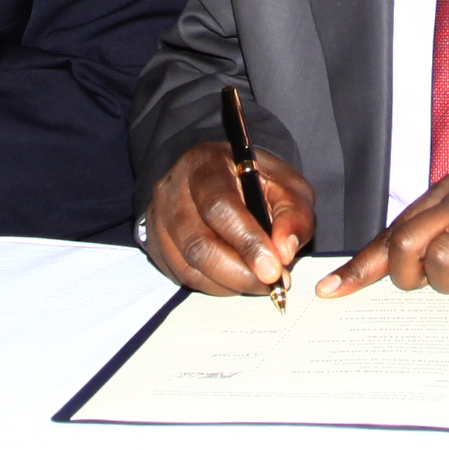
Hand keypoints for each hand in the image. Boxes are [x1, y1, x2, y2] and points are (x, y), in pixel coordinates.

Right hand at [145, 136, 316, 294]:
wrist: (223, 176)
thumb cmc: (256, 181)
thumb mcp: (287, 186)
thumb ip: (294, 214)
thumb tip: (285, 251)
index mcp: (204, 164)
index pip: (219, 206)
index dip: (246, 242)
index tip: (273, 269)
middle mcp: (172, 190)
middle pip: (198, 243)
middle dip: (240, 272)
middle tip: (272, 283)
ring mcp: (158, 218)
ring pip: (189, 267)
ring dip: (230, 284)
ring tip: (259, 281)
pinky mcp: (154, 243)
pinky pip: (182, 276)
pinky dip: (215, 286)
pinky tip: (236, 277)